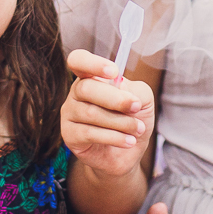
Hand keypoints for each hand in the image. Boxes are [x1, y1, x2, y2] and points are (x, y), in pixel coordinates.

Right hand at [62, 49, 153, 178]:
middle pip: (86, 88)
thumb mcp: (143, 101)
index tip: (114, 72)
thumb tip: (121, 87)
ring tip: (138, 129)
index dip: (92, 63)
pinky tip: (129, 141)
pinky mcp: (69, 135)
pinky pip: (89, 133)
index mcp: (91, 77)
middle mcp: (76, 93)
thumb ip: (136, 90)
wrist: (128, 153)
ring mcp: (69, 114)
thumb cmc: (132, 120)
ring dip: (120, 122)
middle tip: (136, 107)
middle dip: (115, 99)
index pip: (78, 60)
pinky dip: (114, 137)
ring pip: (91, 113)